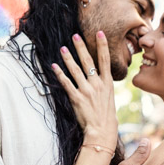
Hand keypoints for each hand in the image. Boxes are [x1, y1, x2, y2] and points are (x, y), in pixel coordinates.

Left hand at [51, 31, 117, 146]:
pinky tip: (54, 66)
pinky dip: (59, 74)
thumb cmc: (106, 117)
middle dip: (81, 47)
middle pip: (88, 62)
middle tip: (75, 36)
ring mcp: (86, 91)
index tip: (100, 33)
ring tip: (63, 48)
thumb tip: (100, 78)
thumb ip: (104, 86)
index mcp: (107, 84)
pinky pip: (66, 83)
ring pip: (76, 70)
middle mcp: (97, 85)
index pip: (105, 60)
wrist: (102, 131)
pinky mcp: (76, 98)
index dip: (102, 46)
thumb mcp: (110, 98)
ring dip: (68, 58)